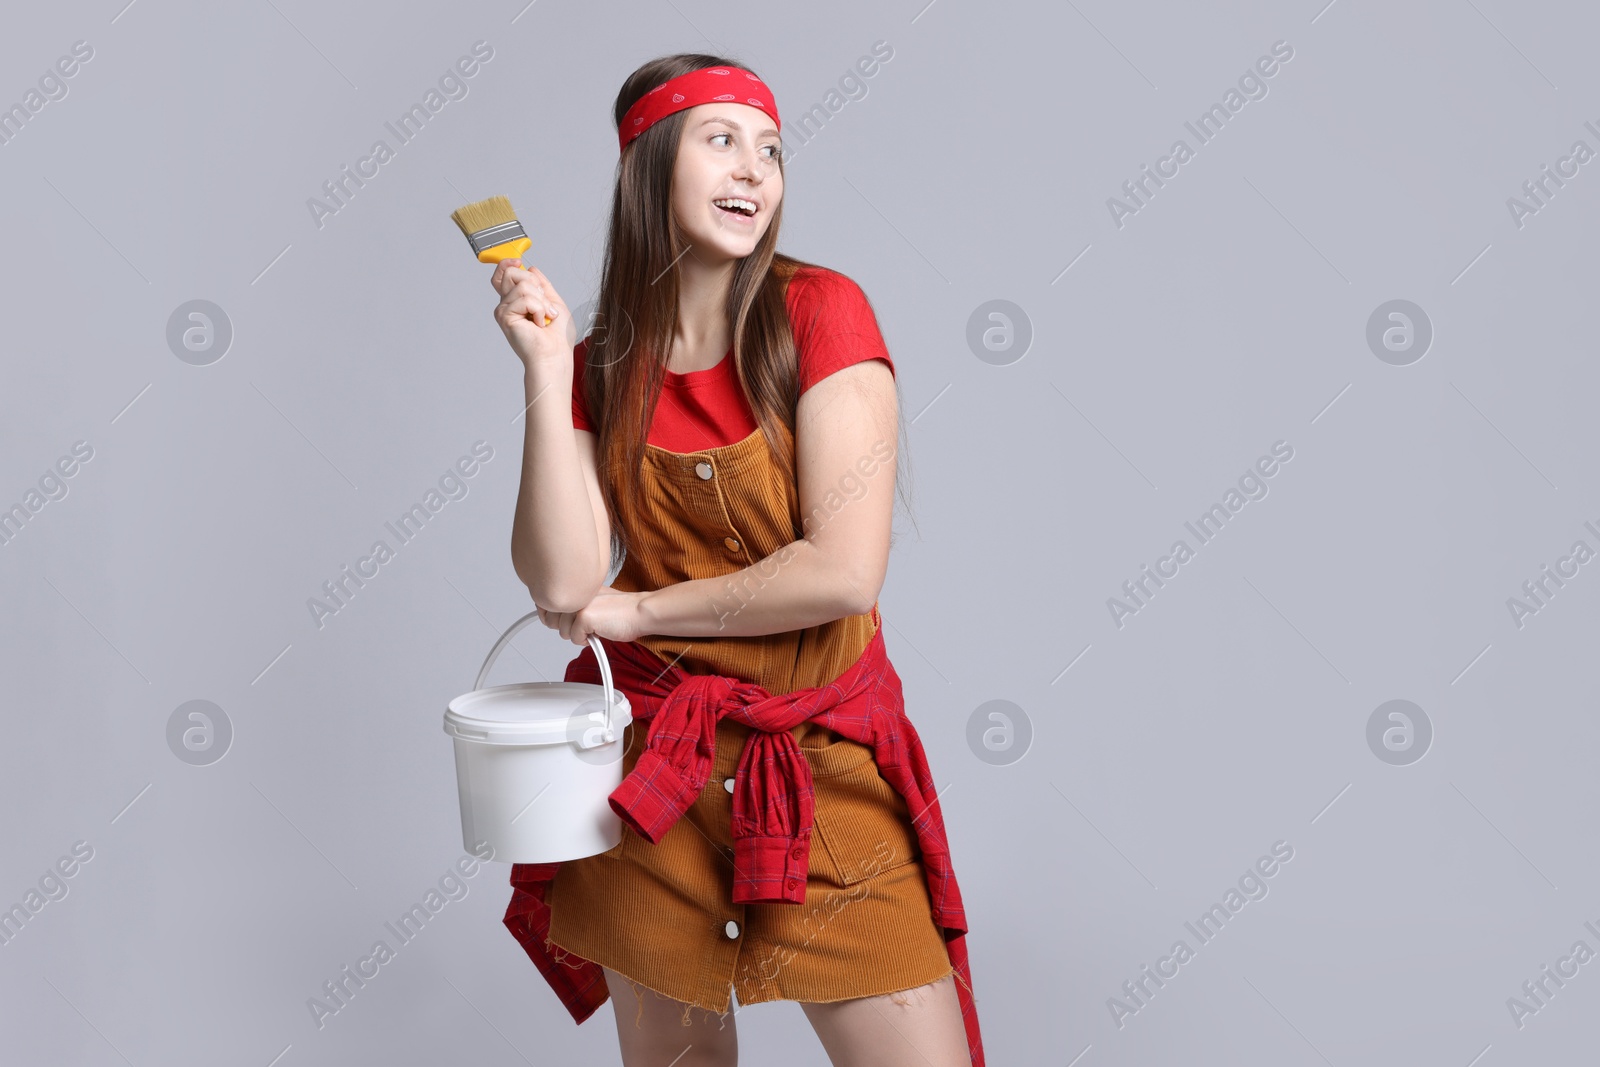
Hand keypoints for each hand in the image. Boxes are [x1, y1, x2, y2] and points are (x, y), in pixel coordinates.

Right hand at [490, 257, 573, 368]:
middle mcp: (506, 304)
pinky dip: (539, 309)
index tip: (518, 261)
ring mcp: (504, 310)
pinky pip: (525, 298)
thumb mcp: (554, 302)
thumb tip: (531, 268)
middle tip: (544, 304)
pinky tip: (539, 324)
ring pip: (523, 285)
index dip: (507, 263)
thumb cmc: (557, 336)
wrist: (555, 354)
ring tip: (545, 318)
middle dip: (534, 283)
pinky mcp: (505, 317)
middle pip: (511, 272)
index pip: (502, 274)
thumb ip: (542, 285)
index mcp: (516, 301)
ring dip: (542, 301)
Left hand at [536, 586, 650, 646]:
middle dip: (567, 628)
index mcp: (574, 586)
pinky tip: (599, 632)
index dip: (554, 618)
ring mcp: (578, 604)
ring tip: (596, 627)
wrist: (640, 612)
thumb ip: (574, 605)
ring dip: (579, 635)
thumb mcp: (593, 602)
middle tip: (586, 625)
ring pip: (562, 632)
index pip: (546, 604)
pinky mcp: (583, 617)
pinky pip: (574, 638)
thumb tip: (552, 616)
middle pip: (551, 621)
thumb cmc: (621, 610)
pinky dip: (586, 641)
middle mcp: (574, 592)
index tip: (566, 621)